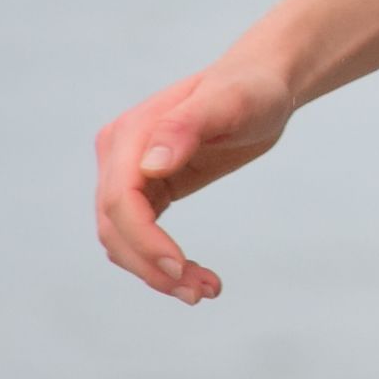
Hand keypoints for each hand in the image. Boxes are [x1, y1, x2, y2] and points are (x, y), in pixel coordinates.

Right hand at [92, 57, 293, 304]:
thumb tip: (149, 168)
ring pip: (123, 241)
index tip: (180, 267)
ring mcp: (129, 174)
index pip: (120, 201)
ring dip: (156, 273)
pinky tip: (194, 276)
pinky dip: (161, 262)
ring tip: (204, 291)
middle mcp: (119, 155)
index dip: (144, 240)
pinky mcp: (148, 190)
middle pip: (115, 229)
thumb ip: (185, 128)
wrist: (263, 84)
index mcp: (130, 134)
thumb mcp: (229, 103)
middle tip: (200, 293)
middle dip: (152, 267)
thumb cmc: (249, 89)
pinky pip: (141, 236)